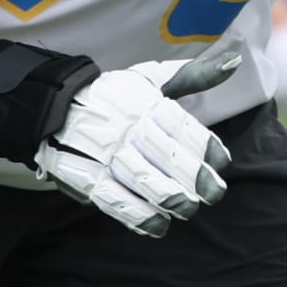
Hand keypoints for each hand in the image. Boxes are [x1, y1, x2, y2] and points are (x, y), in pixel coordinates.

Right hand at [32, 52, 240, 237]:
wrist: (52, 105)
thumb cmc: (113, 95)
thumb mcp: (149, 79)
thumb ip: (192, 76)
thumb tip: (234, 62)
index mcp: (144, 102)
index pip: (184, 127)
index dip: (209, 148)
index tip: (222, 163)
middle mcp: (127, 126)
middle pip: (168, 157)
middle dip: (197, 180)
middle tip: (212, 194)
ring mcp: (104, 152)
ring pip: (145, 181)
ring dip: (172, 200)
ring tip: (186, 208)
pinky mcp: (85, 175)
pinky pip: (115, 201)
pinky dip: (139, 217)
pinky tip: (158, 224)